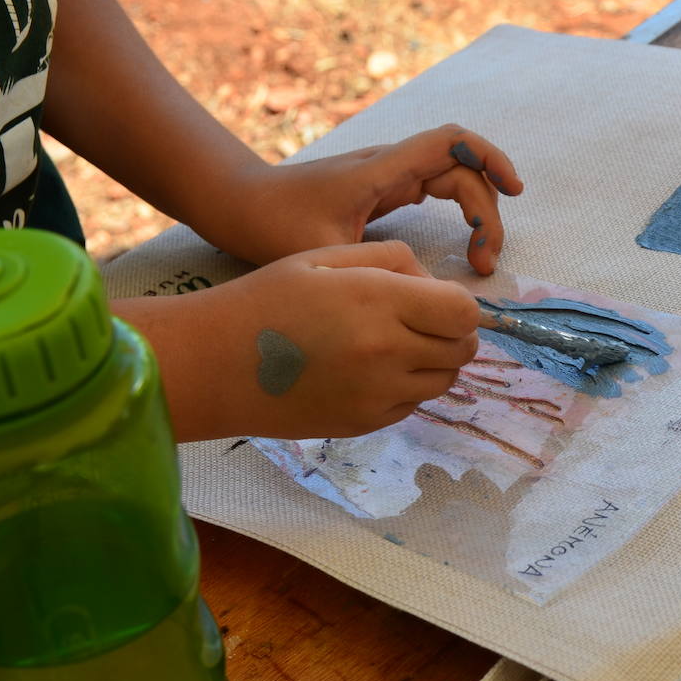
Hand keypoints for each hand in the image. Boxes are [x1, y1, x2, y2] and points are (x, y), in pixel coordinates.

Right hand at [115, 241, 479, 440]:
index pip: (464, 312)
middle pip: (463, 349)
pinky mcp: (365, 423)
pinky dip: (408, 386)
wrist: (215, 364)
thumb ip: (394, 260)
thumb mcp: (328, 256)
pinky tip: (371, 369)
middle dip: (453, 332)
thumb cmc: (269, 298)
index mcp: (379, 301)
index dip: (460, 304)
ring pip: (445, 380)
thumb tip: (436, 284)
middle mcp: (386, 352)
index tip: (438, 299)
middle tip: (422, 320)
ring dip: (435, 361)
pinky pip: (413, 403)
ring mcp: (377, 394)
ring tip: (396, 343)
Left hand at [205, 124, 523, 274]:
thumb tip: (426, 288)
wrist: (236, 204)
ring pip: (454, 180)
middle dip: (486, 212)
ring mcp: (388, 177)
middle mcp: (390, 166)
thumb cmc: (270, 225)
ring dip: (477, 214)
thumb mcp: (323, 250)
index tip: (514, 194)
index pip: (451, 142)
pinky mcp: (384, 191)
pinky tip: (464, 242)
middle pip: (463, 169)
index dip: (491, 159)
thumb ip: (374, 266)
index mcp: (380, 170)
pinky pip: (437, 189)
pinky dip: (460, 211)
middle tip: (484, 265)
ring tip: (478, 261)